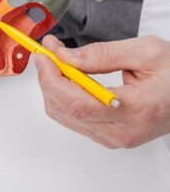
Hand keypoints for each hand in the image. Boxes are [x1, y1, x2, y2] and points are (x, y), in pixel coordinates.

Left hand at [35, 35, 169, 148]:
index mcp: (137, 109)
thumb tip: (64, 56)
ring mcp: (115, 139)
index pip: (78, 103)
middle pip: (66, 110)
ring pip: (64, 116)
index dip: (53, 78)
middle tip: (47, 53)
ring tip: (58, 62)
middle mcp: (123, 131)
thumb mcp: (146, 52)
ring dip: (53, 87)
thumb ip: (101, 54)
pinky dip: (63, 97)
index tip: (45, 55)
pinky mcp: (109, 138)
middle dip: (48, 78)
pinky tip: (68, 78)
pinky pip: (73, 119)